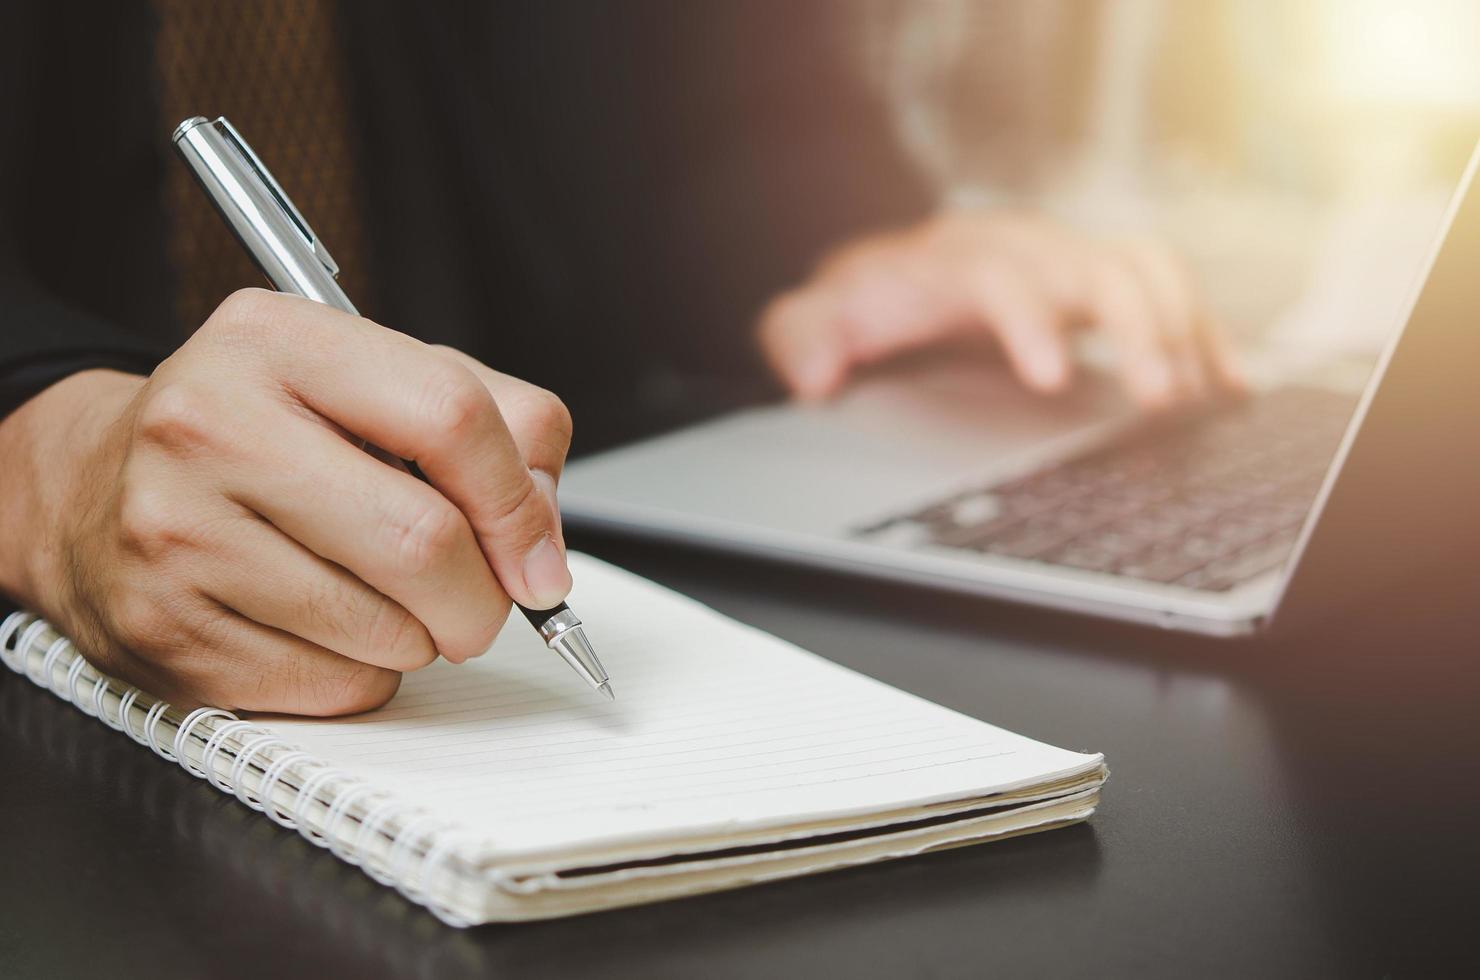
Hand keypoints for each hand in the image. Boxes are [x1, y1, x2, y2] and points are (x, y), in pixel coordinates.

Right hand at [0, 289, 573, 714]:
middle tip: (478, 601)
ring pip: (386, 631)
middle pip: (424, 540)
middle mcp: (211, 425)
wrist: (93, 488)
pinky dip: (361, 675)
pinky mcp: (165, 630)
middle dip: (483, 596)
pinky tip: (323, 630)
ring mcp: (176, 531)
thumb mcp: (371, 384)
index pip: (453, 416)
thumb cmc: (260, 434)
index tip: (537, 556)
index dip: (521, 502)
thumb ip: (495, 427)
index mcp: (278, 341)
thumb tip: (544, 538)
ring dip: (421, 638)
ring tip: (381, 598)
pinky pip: (332, 688)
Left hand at [759, 209, 1242, 408]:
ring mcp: (1069, 259)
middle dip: (1136, 328)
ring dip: (1182, 329)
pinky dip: (1203, 333)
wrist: (897, 272)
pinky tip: (1227, 384)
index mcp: (954, 257)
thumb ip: (801, 337)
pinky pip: (1168, 291)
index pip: (1001, 274)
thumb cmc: (863, 302)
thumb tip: (816, 378)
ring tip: (1198, 398)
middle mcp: (1024, 246)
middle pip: (1096, 265)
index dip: (1031, 321)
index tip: (1052, 378)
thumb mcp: (814, 318)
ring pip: (1145, 269)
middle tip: (1158, 397)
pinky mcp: (1100, 282)